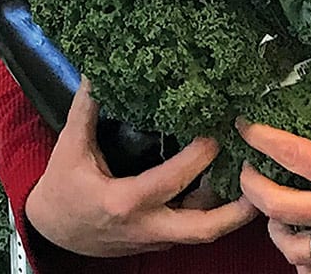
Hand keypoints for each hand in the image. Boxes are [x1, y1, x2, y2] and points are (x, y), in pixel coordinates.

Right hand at [23, 80, 257, 256]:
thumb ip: (87, 109)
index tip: (217, 130)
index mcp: (124, 202)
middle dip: (237, 208)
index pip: (171, 181)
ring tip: (252, 176)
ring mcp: (155, 237)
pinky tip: (226, 184)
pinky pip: (192, 228)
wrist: (52, 232)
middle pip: (203, 228)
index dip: (199, 157)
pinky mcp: (158, 240)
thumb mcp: (70, 148)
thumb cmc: (61, 190)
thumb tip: (99, 70)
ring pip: (203, 231)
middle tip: (258, 175)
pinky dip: (211, 209)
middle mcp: (146, 226)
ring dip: (230, 207)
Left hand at [238, 116, 310, 273]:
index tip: (245, 126)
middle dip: (250, 184)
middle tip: (248, 169)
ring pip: (292, 249)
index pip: (290, 153)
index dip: (260, 137)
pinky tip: (306, 254)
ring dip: (275, 230)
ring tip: (276, 213)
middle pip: (274, 205)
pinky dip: (310, 269)